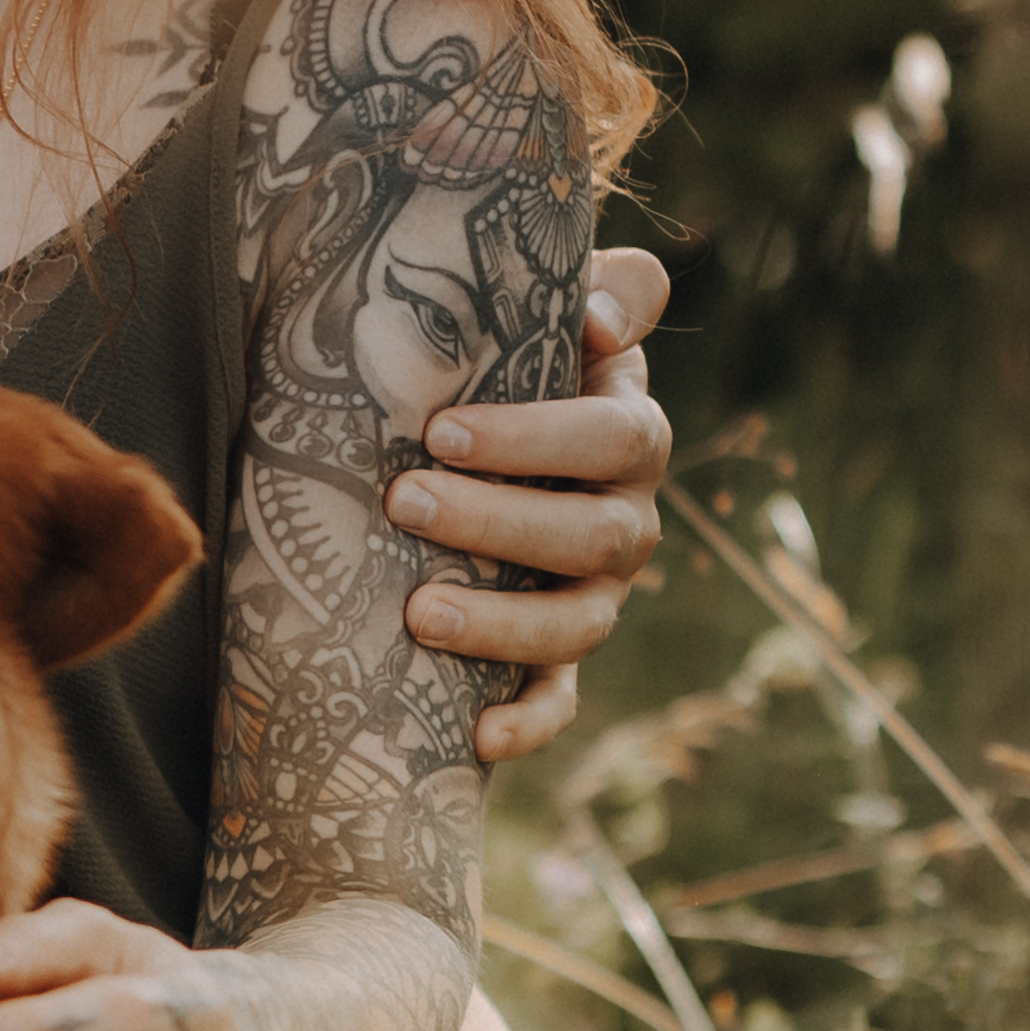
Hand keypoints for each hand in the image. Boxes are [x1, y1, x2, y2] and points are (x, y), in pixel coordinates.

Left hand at [393, 240, 671, 765]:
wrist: (471, 451)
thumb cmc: (499, 371)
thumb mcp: (541, 317)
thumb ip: (596, 292)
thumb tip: (600, 313)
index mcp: (625, 435)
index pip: (618, 435)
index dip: (541, 435)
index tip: (442, 429)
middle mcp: (624, 520)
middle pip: (595, 533)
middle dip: (499, 519)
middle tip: (403, 498)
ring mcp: (596, 595)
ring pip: (577, 623)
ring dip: (503, 623)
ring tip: (417, 613)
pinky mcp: (558, 661)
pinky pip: (559, 704)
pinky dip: (525, 725)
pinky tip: (475, 738)